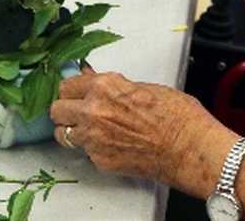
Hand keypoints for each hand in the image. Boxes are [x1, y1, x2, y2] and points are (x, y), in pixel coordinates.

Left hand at [49, 71, 212, 185]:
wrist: (188, 148)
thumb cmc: (177, 116)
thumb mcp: (145, 88)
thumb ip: (114, 87)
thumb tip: (97, 83)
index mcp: (105, 86)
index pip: (67, 85)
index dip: (73, 89)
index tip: (76, 92)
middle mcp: (92, 111)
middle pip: (56, 109)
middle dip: (66, 109)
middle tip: (78, 110)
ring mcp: (93, 139)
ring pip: (62, 133)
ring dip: (72, 130)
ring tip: (90, 129)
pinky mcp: (99, 160)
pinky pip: (84, 152)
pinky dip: (93, 148)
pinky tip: (112, 143)